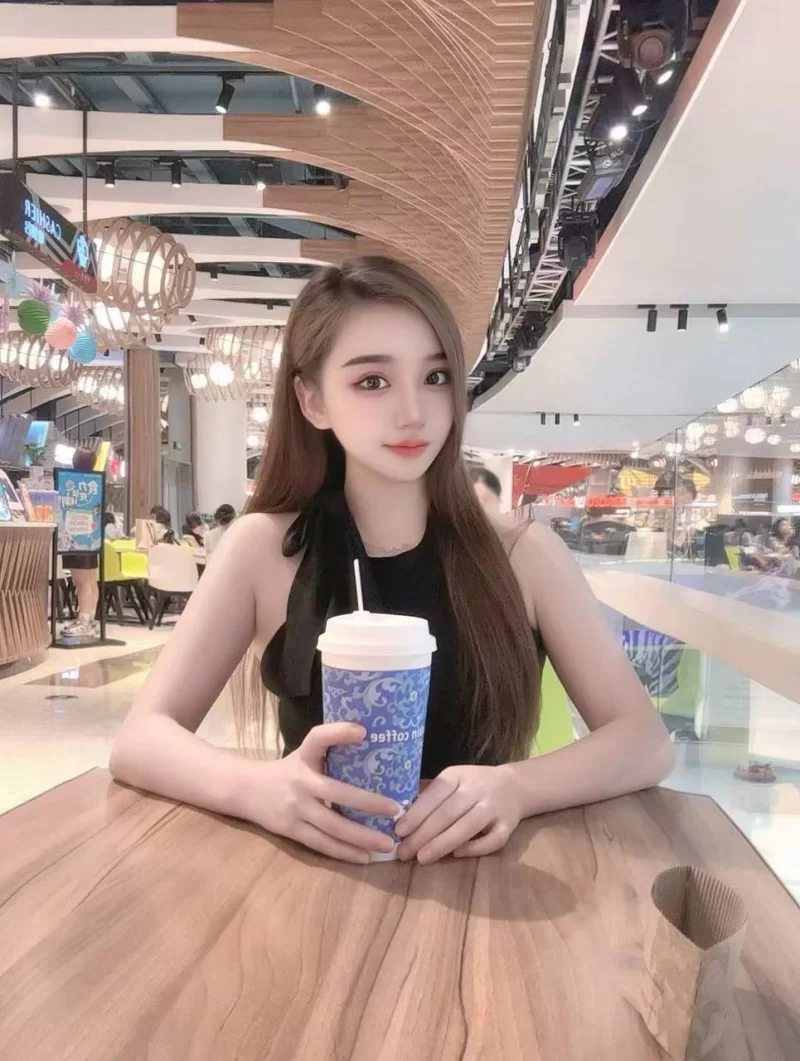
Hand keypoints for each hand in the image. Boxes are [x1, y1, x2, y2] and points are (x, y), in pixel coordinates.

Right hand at [235, 722, 401, 863]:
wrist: (246, 789)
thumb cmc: (287, 770)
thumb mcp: (304, 755)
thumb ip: (331, 754)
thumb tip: (374, 748)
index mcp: (304, 756)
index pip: (318, 738)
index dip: (338, 732)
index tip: (363, 731)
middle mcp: (300, 781)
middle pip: (337, 793)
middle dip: (368, 804)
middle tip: (396, 811)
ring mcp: (295, 808)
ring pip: (332, 826)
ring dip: (362, 837)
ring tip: (387, 844)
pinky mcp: (291, 830)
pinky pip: (321, 844)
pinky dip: (344, 852)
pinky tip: (364, 857)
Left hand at [394, 764, 522, 863]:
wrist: (515, 785)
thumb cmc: (473, 785)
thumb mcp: (453, 781)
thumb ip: (433, 798)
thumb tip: (403, 823)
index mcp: (458, 775)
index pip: (435, 793)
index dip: (417, 813)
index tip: (399, 831)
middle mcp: (477, 789)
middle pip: (448, 813)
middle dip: (423, 834)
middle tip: (404, 852)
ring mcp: (494, 807)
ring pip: (467, 826)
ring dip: (443, 843)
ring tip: (422, 858)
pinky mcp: (508, 825)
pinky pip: (492, 840)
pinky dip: (475, 848)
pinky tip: (456, 855)